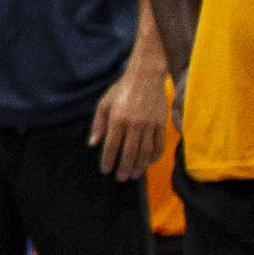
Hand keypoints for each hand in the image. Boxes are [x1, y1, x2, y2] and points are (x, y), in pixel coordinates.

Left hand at [92, 56, 171, 182]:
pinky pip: (159, 144)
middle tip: (120, 178)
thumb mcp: (104, 104)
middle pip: (129, 153)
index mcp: (117, 119)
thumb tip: (92, 144)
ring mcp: (149, 124)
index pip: (111, 146)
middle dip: (124, 168)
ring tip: (133, 175)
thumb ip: (98, 125)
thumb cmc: (121, 90)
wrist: (146, 76)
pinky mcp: (161, 123)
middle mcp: (134, 124)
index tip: (105, 170)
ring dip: (139, 166)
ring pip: (145, 151)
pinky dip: (154, 157)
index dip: (108, 161)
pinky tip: (148, 163)